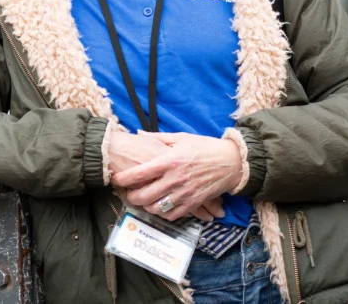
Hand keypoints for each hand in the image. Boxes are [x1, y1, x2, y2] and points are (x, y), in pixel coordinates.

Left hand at [111, 132, 243, 221]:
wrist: (231, 162)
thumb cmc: (205, 147)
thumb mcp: (181, 138)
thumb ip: (158, 138)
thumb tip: (138, 133)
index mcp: (170, 161)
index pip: (140, 173)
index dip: (124, 178)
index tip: (116, 179)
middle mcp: (175, 179)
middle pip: (144, 195)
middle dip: (131, 197)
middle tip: (128, 193)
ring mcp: (184, 193)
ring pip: (156, 208)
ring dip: (146, 206)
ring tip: (143, 201)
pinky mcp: (193, 203)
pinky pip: (172, 215)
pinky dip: (163, 213)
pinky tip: (160, 207)